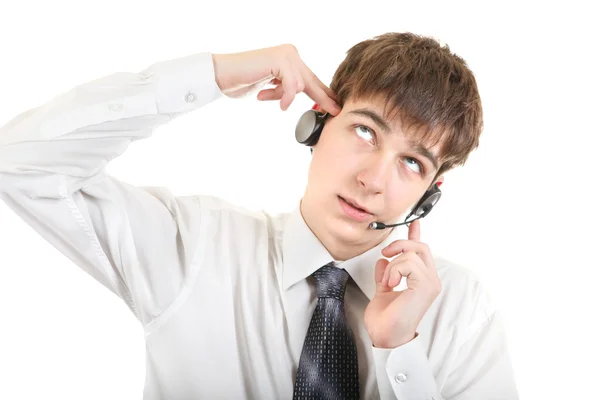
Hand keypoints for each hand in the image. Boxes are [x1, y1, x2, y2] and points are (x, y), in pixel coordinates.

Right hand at [211, 44, 339, 114]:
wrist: (222, 75)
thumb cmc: (242, 81)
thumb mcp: (270, 89)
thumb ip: (284, 90)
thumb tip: (296, 99)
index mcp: (290, 59)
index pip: (310, 80)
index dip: (323, 94)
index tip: (334, 107)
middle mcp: (290, 53)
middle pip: (311, 81)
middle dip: (322, 98)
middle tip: (335, 111)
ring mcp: (286, 54)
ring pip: (300, 85)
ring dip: (285, 96)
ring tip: (263, 94)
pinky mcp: (279, 59)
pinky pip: (292, 85)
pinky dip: (286, 97)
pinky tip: (281, 104)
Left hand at [363, 219, 441, 347]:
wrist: (385, 337)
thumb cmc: (385, 321)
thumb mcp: (383, 291)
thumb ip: (386, 275)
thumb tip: (383, 261)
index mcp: (422, 280)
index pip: (421, 252)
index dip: (416, 235)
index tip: (414, 221)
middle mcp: (430, 280)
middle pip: (420, 246)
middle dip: (400, 244)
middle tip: (386, 254)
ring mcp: (430, 283)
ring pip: (413, 253)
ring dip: (394, 264)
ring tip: (388, 281)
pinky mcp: (425, 286)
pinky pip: (409, 262)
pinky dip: (395, 270)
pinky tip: (392, 283)